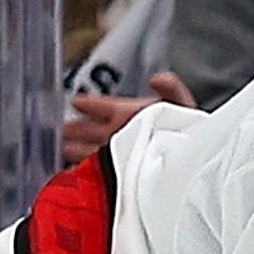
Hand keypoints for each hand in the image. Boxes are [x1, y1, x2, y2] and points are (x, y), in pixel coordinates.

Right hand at [60, 71, 192, 165]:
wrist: (196, 162)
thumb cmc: (190, 132)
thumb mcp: (183, 107)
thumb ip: (172, 90)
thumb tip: (157, 78)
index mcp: (133, 115)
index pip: (107, 108)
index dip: (92, 105)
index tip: (76, 102)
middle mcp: (123, 135)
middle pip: (93, 131)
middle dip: (76, 129)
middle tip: (57, 129)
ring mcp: (121, 155)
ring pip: (92, 151)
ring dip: (76, 149)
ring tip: (60, 149)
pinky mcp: (122, 175)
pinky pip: (100, 173)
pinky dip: (87, 172)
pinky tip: (75, 173)